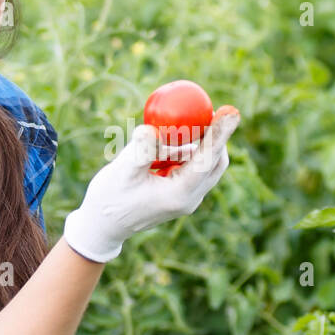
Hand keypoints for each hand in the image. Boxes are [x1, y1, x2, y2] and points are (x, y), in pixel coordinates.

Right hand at [62, 105, 240, 262]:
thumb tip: (153, 128)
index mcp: (179, 195)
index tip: (231, 110)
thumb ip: (142, 150)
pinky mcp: (180, 194)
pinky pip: (191, 167)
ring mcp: (187, 198)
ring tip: (178, 127)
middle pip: (216, 162)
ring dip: (199, 142)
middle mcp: (189, 199)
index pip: (208, 159)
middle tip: (213, 109)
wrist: (103, 225)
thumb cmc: (109, 198)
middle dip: (218, 135)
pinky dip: (186, 151)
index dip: (221, 133)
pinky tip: (167, 142)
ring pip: (205, 164)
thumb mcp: (122, 171)